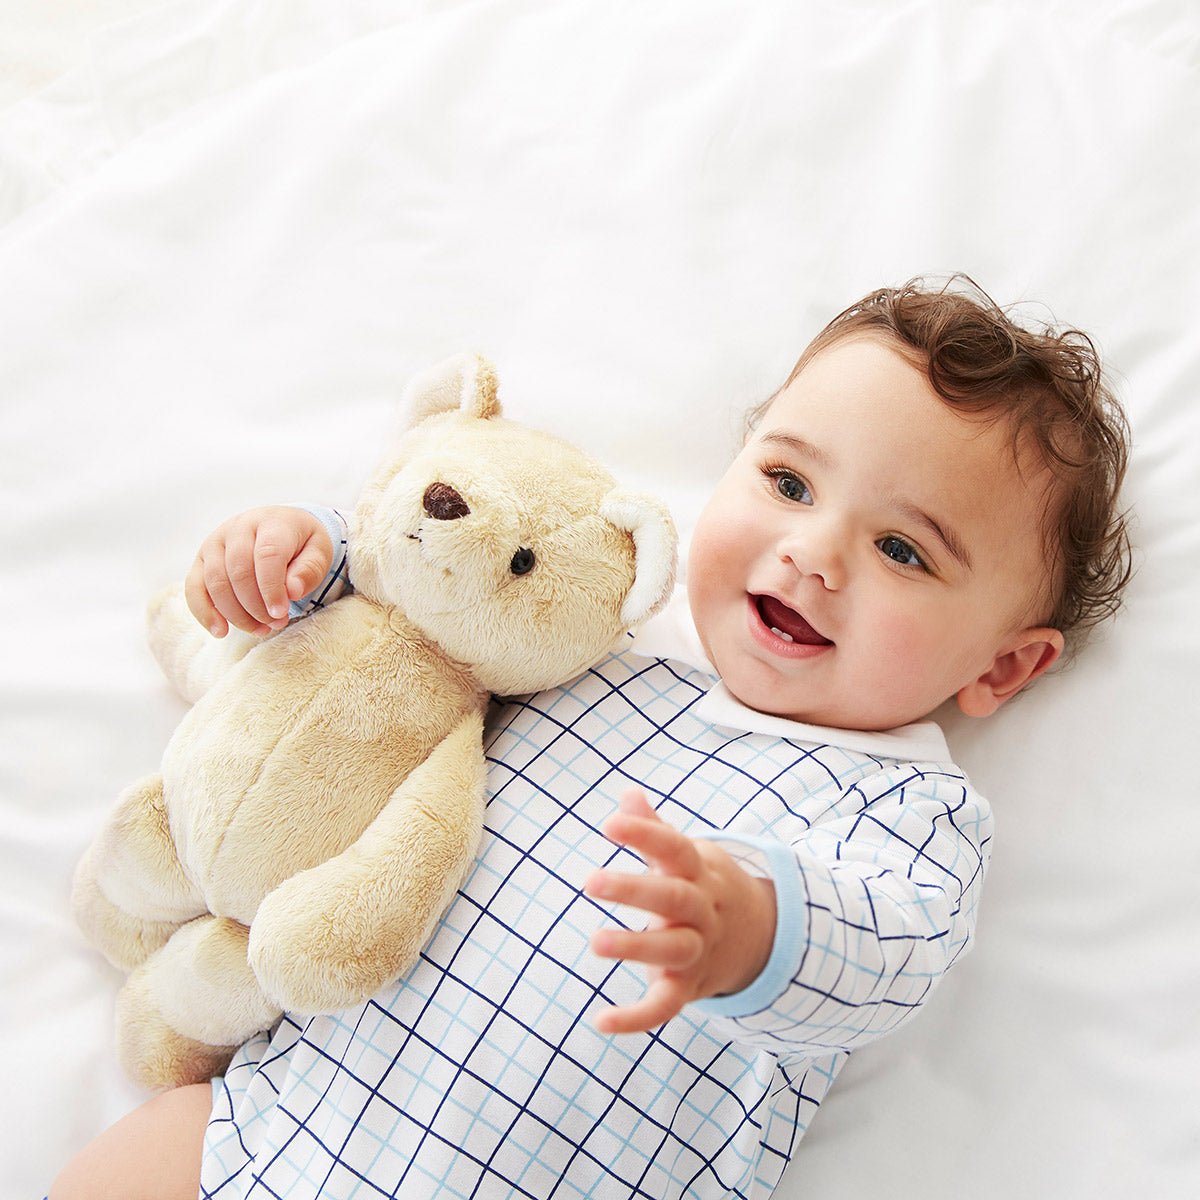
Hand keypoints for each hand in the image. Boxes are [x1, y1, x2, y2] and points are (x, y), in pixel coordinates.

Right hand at [185, 506, 333, 636]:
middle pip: (238, 571)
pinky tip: (221, 631)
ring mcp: (215, 542)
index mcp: (271, 522)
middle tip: (275, 624)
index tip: (280, 613)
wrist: (279, 529)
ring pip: (215, 582)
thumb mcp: (319, 552)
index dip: (272, 588)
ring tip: (260, 629)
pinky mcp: (201, 559)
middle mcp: (238, 527)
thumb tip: (292, 591)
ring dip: (236, 613)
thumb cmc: (302, 544)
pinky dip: (204, 612)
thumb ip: (309, 570)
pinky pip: (194, 587)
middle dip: (256, 606)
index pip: (267, 555)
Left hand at [585, 789, 776, 1034]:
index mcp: (699, 870)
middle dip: (633, 889)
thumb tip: (628, 794)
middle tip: (590, 880)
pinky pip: (666, 1007)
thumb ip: (655, 829)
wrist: (758, 936)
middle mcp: (701, 910)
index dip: (645, 834)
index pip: (673, 847)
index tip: (609, 824)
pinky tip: (601, 1021)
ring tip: (595, 941)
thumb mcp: (689, 854)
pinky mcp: (688, 988)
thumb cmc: (704, 886)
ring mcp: (697, 950)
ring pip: (671, 950)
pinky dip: (636, 1019)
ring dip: (635, 947)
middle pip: (673, 897)